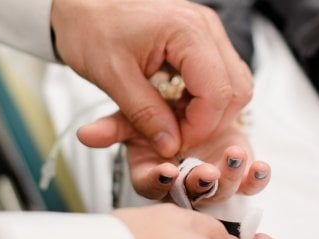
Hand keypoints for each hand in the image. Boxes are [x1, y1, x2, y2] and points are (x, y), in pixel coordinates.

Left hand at [52, 0, 252, 157]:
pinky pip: (218, 79)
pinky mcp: (199, 42)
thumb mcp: (112, 76)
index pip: (218, 93)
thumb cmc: (91, 27)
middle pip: (235, 90)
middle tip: (176, 135)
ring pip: (232, 86)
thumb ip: (144, 114)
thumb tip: (170, 145)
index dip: (200, 127)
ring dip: (208, 113)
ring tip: (174, 121)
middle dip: (209, 123)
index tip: (175, 143)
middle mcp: (205, 29)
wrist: (83, 4)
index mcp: (187, 31)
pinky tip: (178, 106)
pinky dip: (203, 101)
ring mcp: (205, 34)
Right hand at [76, 110, 269, 199]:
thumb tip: (84, 134)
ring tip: (232, 157)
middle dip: (198, 184)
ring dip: (228, 177)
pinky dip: (254, 178)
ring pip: (220, 188)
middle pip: (190, 192)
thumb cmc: (158, 116)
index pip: (153, 185)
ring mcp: (210, 176)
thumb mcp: (134, 118)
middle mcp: (183, 179)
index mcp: (156, 171)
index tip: (167, 170)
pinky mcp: (234, 171)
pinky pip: (246, 182)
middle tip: (204, 172)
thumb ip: (113, 127)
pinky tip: (259, 167)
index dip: (159, 181)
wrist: (186, 107)